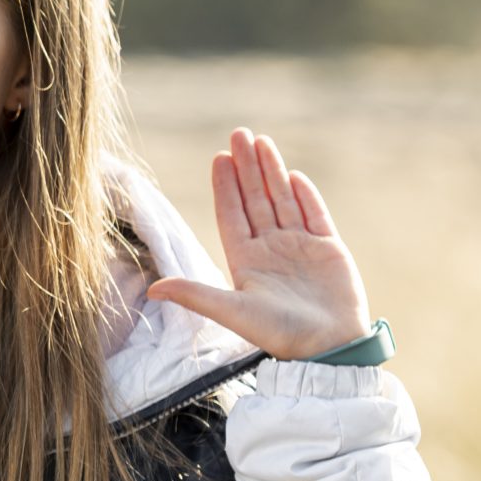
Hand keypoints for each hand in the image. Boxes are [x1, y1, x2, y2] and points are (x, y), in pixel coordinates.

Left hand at [145, 128, 372, 359]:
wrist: (327, 347)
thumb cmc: (279, 334)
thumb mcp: (231, 311)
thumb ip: (195, 294)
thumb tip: (152, 289)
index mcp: (245, 261)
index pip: (231, 215)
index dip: (225, 187)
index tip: (218, 158)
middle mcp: (270, 250)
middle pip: (255, 200)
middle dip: (247, 168)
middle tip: (239, 133)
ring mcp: (299, 247)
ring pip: (282, 201)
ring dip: (272, 172)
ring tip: (262, 142)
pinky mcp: (328, 249)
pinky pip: (314, 215)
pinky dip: (305, 195)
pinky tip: (293, 175)